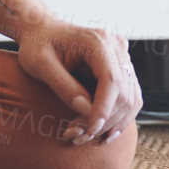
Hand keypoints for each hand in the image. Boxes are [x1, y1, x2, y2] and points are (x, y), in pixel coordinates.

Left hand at [15, 21, 141, 145]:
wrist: (41, 31)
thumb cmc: (37, 45)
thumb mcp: (40, 65)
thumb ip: (63, 86)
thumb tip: (86, 111)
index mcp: (97, 41)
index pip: (111, 79)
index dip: (104, 108)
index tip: (90, 129)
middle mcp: (115, 46)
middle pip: (125, 92)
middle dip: (106, 119)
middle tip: (79, 137)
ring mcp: (122, 56)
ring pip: (132, 97)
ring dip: (114, 122)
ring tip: (88, 136)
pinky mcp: (121, 67)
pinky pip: (129, 96)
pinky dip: (118, 116)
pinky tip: (102, 130)